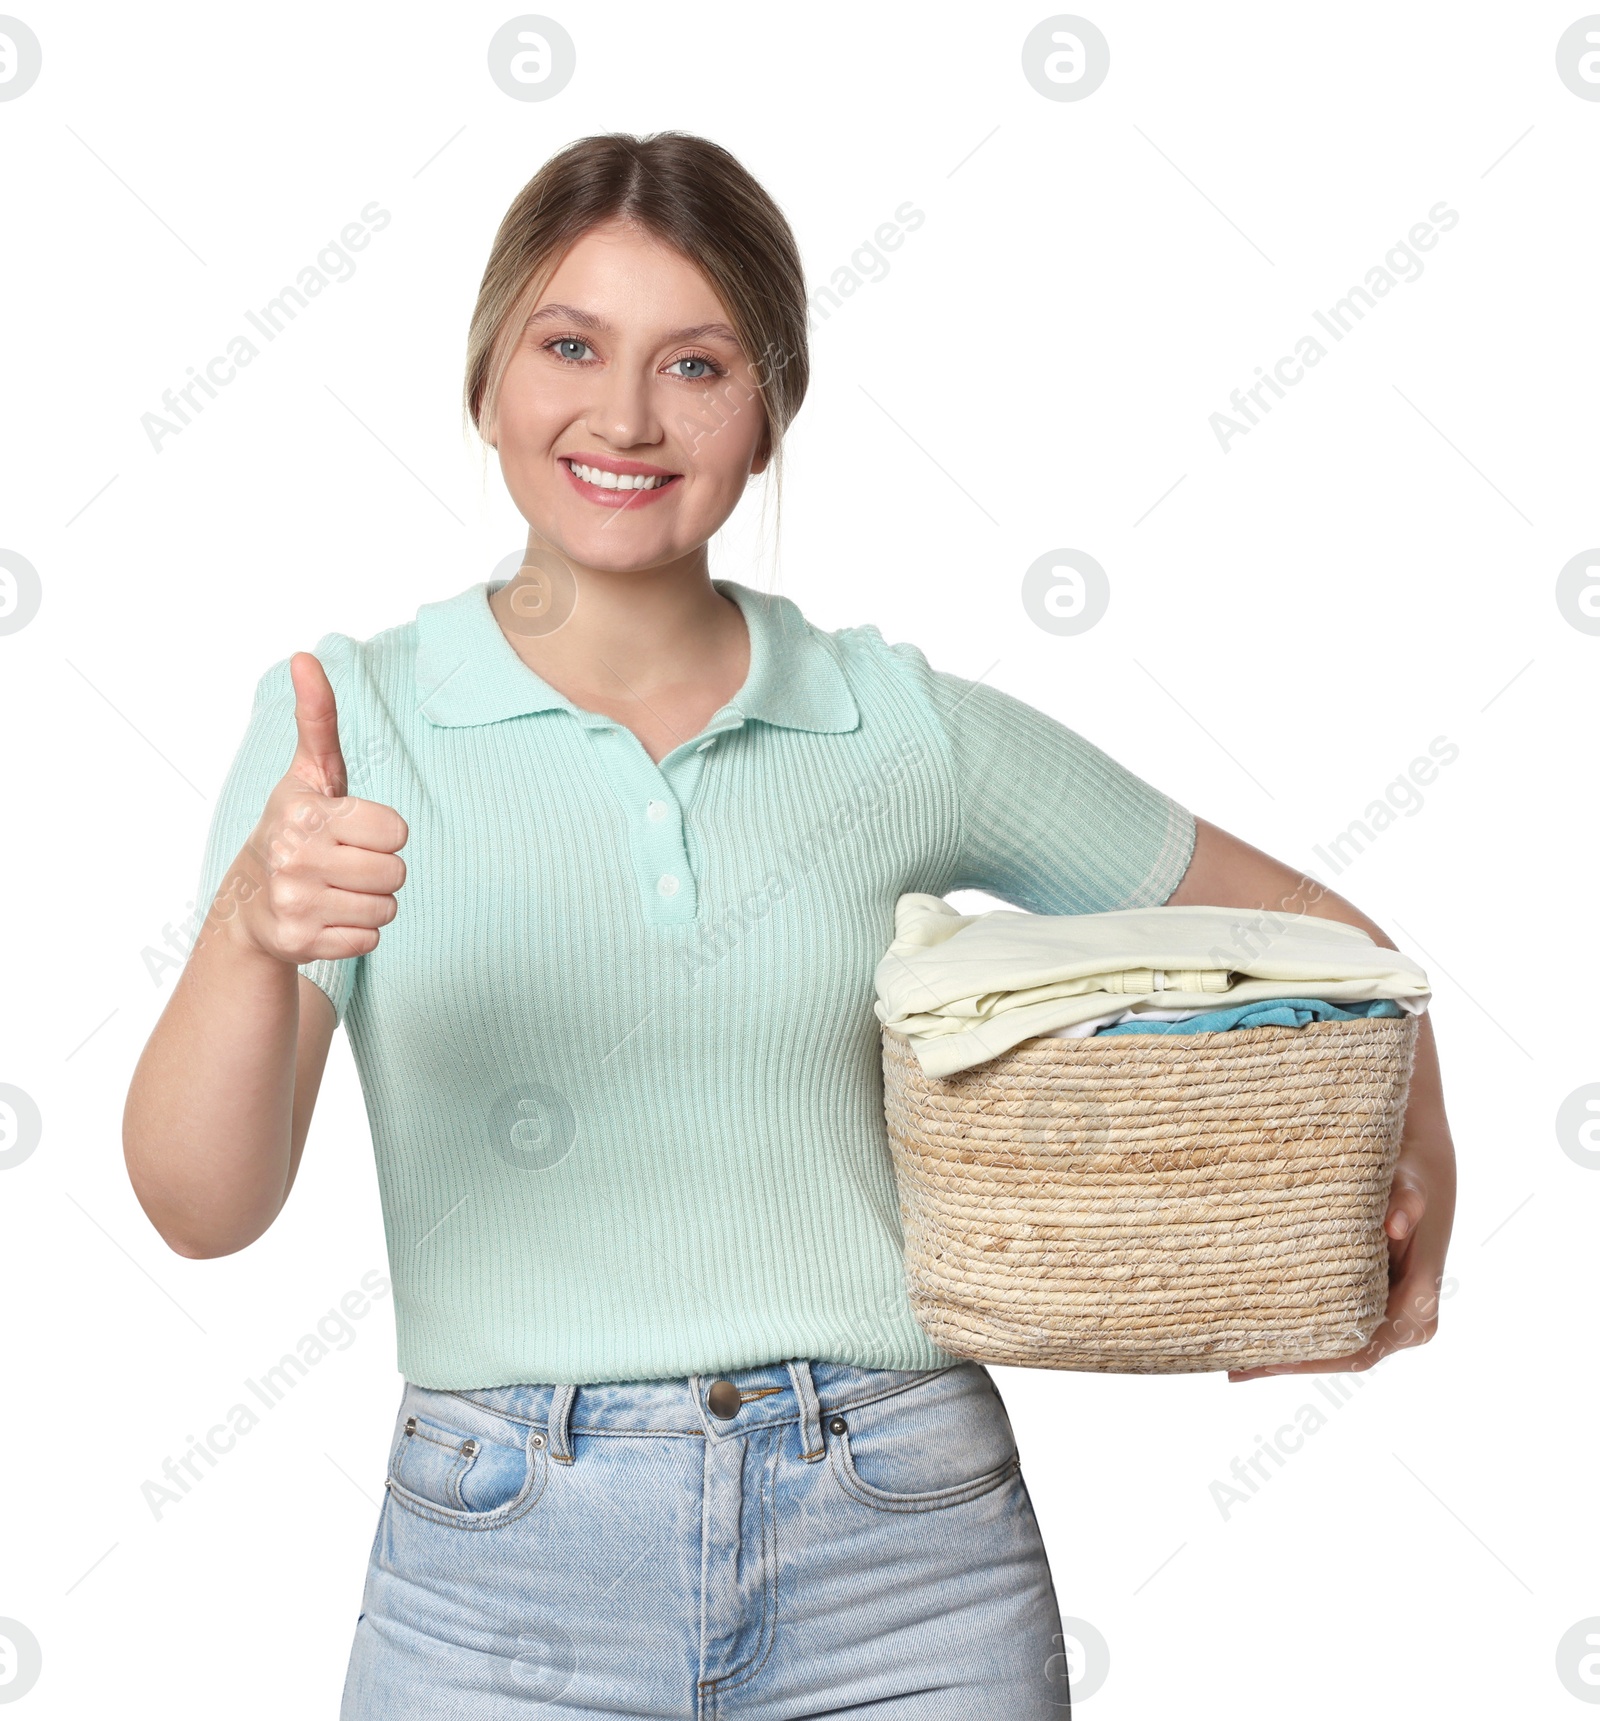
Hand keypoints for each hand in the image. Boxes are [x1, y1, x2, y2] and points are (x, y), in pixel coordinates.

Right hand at [228, 652, 408, 965]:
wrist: (248, 902)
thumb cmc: (295, 827)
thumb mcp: (309, 773)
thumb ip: (317, 718)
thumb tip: (305, 656)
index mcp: (304, 813)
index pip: (397, 831)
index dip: (383, 831)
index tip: (351, 830)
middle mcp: (293, 858)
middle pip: (396, 872)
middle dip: (381, 869)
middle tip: (345, 863)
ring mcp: (293, 904)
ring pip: (387, 909)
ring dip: (371, 901)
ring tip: (336, 889)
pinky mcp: (299, 943)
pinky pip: (370, 941)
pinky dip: (356, 932)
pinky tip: (327, 917)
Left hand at [1227, 1122, 1454, 1381]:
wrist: (1423, 1173)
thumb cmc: (1412, 1179)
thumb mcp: (1410, 1186)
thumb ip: (1406, 1203)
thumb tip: (1394, 1225)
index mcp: (1418, 1307)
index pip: (1360, 1350)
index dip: (1314, 1360)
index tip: (1270, 1360)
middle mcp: (1408, 1324)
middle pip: (1342, 1357)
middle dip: (1291, 1364)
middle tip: (1235, 1370)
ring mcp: (1390, 1319)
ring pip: (1336, 1349)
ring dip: (1289, 1354)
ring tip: (1235, 1363)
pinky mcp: (1373, 1306)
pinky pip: (1335, 1330)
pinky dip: (1299, 1335)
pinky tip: (1256, 1337)